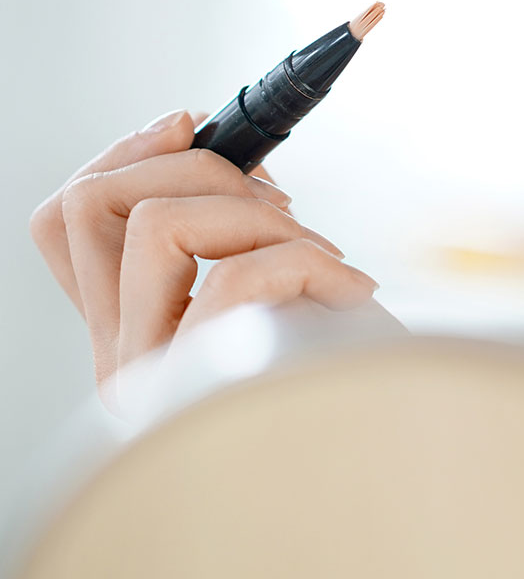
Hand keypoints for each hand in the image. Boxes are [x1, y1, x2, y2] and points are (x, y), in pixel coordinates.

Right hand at [28, 109, 381, 412]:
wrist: (402, 454)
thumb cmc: (355, 369)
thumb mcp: (285, 282)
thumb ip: (232, 228)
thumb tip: (213, 145)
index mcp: (135, 328)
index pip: (66, 224)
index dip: (124, 154)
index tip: (194, 125)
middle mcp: (123, 356)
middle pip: (84, 206)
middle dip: (193, 163)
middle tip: (279, 199)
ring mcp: (153, 378)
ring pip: (155, 225)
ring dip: (257, 213)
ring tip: (323, 254)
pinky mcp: (205, 389)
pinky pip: (236, 277)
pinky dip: (307, 262)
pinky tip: (354, 292)